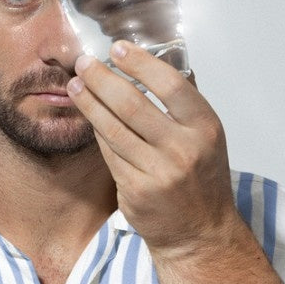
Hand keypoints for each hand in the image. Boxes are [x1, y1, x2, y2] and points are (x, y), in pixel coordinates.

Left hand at [66, 42, 236, 258]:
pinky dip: (98, 133)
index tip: (118, 49)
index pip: (170, 84)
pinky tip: (89, 117)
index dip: (140, 63)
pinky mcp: (136, 191)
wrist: (199, 234)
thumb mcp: (208, 138)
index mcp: (205, 128)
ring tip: (76, 86)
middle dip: (102, 79)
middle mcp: (183, 149)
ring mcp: (158, 172)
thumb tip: (164, 59)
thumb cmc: (202, 181)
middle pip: (132, 104)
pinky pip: (109, 154)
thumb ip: (187, 102)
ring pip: (114, 129)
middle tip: (84, 63)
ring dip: (90, 104)